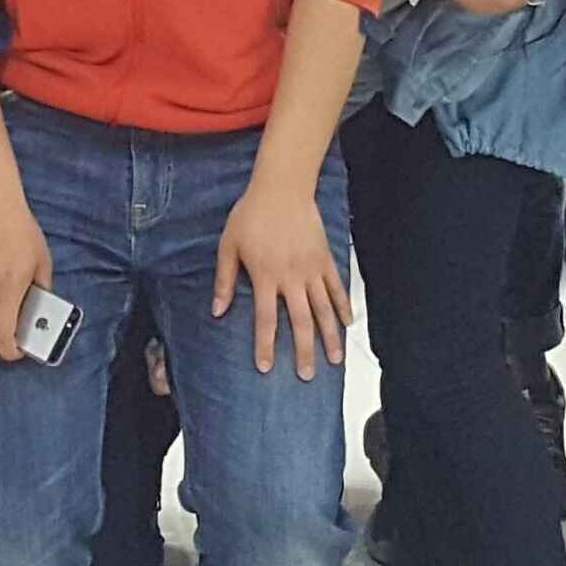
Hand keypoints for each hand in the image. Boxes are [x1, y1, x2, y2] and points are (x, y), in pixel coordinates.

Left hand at [214, 179, 346, 379]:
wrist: (282, 188)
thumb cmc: (251, 215)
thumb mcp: (229, 245)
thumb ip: (224, 280)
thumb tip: (217, 312)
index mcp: (265, 276)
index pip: (266, 319)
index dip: (266, 345)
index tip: (267, 368)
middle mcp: (291, 277)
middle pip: (301, 322)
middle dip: (304, 351)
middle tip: (307, 376)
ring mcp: (312, 269)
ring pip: (324, 309)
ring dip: (330, 336)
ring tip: (335, 361)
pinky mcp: (325, 258)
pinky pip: (337, 287)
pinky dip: (343, 306)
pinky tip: (348, 324)